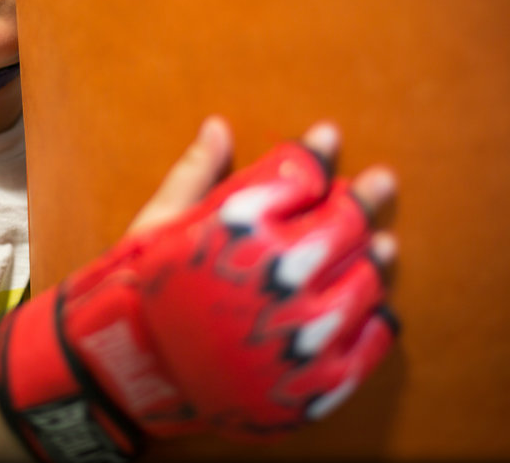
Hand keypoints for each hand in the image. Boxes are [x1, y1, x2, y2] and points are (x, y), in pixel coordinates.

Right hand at [0, 119, 398, 461]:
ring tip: (384, 245)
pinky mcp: (315, 382)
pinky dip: (378, 320)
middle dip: (364, 197)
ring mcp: (304, 333)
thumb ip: (196, 174)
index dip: (317, 152)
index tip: (329, 137)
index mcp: (241, 228)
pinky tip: (376, 307)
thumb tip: (218, 127)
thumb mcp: (156, 224)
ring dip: (376, 256)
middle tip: (382, 183)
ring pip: (366, 279)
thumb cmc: (138, 293)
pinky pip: (370, 343)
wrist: (125, 376)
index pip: (299, 174)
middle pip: (345, 223)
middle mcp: (280, 275)